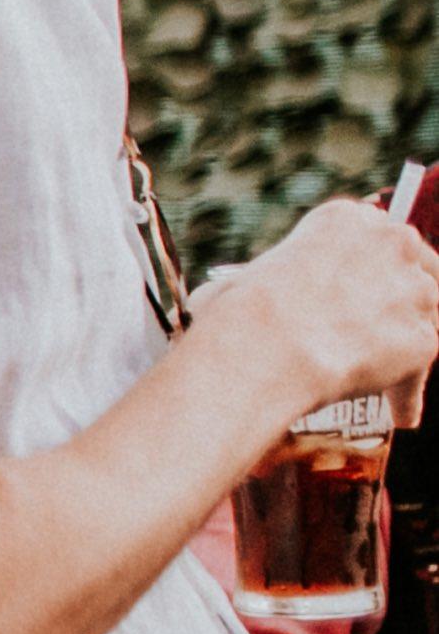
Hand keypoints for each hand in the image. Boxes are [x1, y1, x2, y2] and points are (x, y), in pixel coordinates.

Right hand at [193, 193, 438, 420]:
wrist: (262, 347)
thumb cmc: (240, 313)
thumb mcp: (243, 278)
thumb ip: (261, 283)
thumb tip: (215, 305)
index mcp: (348, 220)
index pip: (376, 242)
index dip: (368, 273)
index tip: (358, 294)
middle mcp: (392, 245)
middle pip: (414, 273)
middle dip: (400, 303)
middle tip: (375, 333)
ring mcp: (413, 291)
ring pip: (424, 317)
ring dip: (405, 345)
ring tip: (385, 377)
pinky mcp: (423, 338)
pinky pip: (419, 369)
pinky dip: (406, 393)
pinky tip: (396, 413)